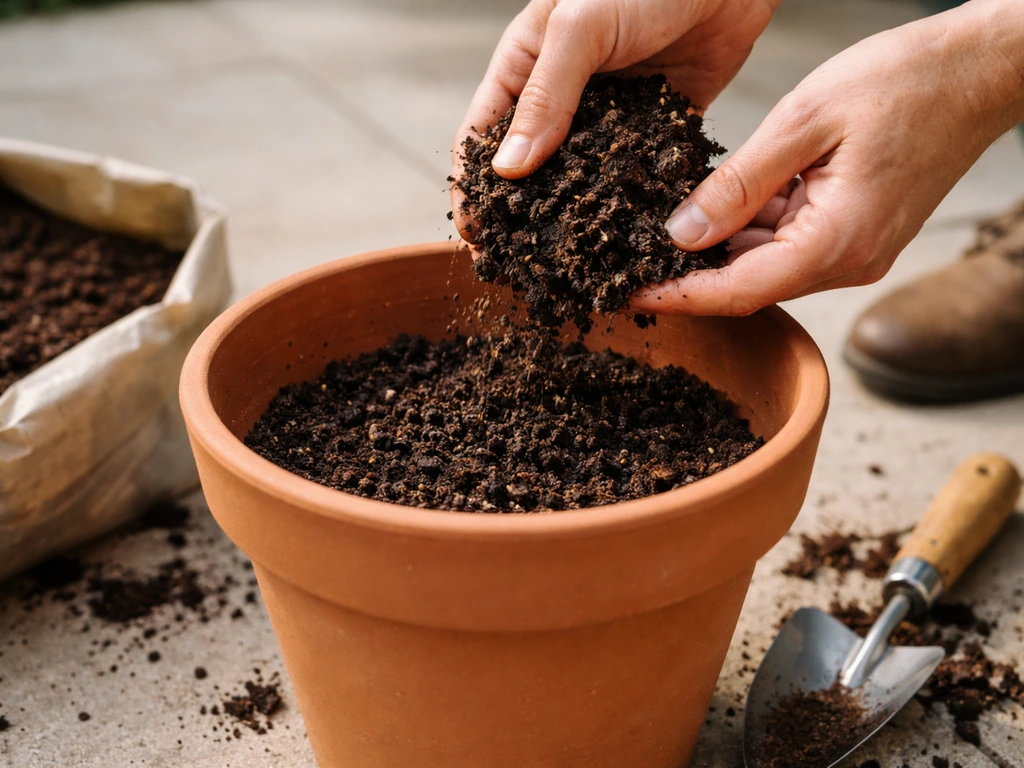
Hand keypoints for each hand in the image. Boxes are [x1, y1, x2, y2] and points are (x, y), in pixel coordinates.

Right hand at [451, 0, 778, 240]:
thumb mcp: (581, 27)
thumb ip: (545, 96)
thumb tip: (507, 171)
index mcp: (523, 70)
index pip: (481, 141)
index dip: (471, 193)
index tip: (475, 242)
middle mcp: (559, 100)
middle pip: (526, 172)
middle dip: (520, 221)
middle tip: (522, 271)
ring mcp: (604, 118)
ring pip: (578, 182)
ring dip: (573, 224)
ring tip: (573, 270)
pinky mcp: (651, 128)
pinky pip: (633, 175)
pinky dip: (628, 207)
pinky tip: (630, 242)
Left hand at [633, 0, 1023, 315]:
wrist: (981, 68)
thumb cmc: (905, 81)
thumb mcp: (804, 120)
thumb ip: (738, 183)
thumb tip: (681, 232)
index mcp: (838, 240)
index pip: (739, 291)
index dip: (679, 296)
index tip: (629, 294)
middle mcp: (849, 261)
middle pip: (749, 285)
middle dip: (690, 273)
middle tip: (629, 254)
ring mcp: (856, 251)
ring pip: (766, 265)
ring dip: (720, 248)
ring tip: (665, 222)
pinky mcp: (856, 234)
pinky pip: (789, 244)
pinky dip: (752, 228)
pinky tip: (723, 202)